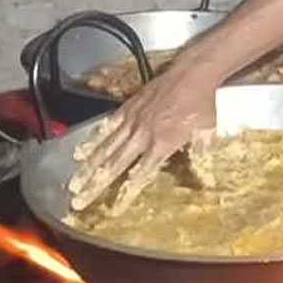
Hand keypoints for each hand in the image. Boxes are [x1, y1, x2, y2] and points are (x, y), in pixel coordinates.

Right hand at [67, 63, 218, 214]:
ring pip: (106, 147)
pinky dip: (94, 139)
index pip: (141, 174)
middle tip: (79, 200)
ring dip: (89, 166)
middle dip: (96, 184)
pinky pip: (108, 125)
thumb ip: (200, 159)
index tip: (113, 208)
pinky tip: (81, 150)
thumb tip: (207, 183)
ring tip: (74, 181)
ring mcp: (133, 120)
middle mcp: (143, 135)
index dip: (126, 193)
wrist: (193, 74)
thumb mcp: (207, 133)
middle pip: (115, 164)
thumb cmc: (202, 103)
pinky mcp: (128, 107)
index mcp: (162, 144)